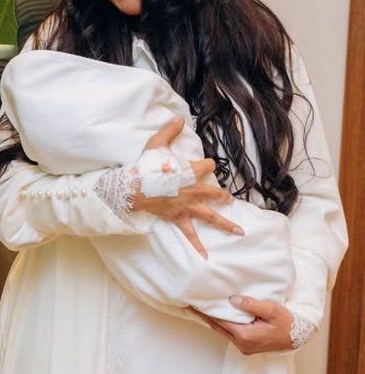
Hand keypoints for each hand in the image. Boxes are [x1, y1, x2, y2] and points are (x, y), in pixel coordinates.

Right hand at [130, 117, 241, 257]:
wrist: (134, 188)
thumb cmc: (145, 166)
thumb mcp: (156, 144)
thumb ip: (170, 130)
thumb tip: (180, 117)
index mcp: (191, 172)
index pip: (208, 166)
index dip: (208, 165)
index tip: (206, 165)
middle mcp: (193, 190)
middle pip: (215, 193)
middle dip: (223, 196)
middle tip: (228, 198)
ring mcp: (187, 206)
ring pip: (210, 215)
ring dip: (225, 223)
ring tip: (239, 231)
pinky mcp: (178, 218)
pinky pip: (190, 234)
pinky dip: (197, 245)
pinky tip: (206, 256)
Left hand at [190, 295, 295, 354]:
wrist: (298, 336)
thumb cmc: (287, 322)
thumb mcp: (271, 309)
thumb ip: (251, 304)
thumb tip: (232, 299)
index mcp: (245, 336)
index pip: (219, 321)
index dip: (205, 312)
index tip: (193, 304)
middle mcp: (242, 344)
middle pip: (218, 327)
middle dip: (205, 316)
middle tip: (191, 304)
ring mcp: (244, 347)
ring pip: (223, 331)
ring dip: (213, 320)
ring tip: (200, 308)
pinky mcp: (247, 346)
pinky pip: (229, 334)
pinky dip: (222, 324)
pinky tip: (217, 316)